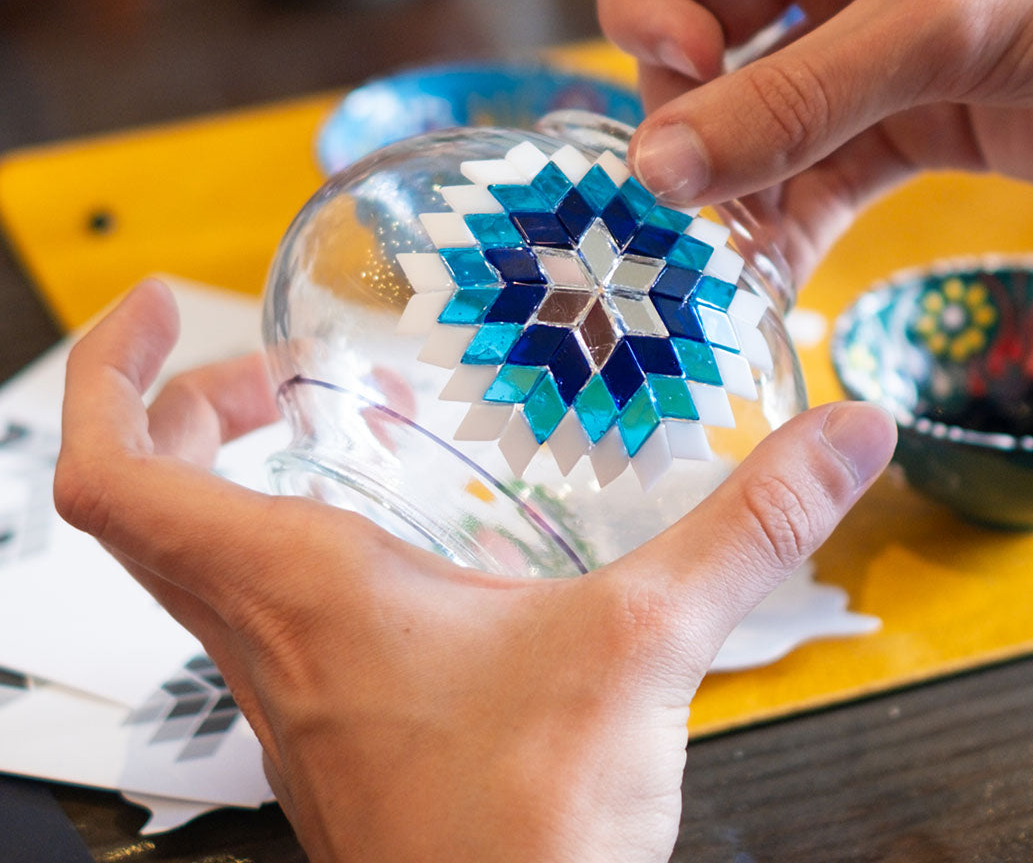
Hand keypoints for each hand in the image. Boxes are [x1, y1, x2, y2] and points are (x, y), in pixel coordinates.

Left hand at [55, 279, 894, 862]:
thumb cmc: (528, 838)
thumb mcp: (647, 650)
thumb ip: (747, 530)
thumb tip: (842, 437)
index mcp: (297, 595)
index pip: (114, 478)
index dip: (111, 373)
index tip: (163, 302)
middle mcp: (265, 640)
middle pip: (142, 507)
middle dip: (176, 409)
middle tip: (258, 363)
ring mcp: (287, 689)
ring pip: (196, 562)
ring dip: (222, 476)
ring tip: (303, 418)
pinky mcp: (330, 723)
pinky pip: (258, 611)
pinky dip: (277, 542)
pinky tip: (384, 537)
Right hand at [596, 0, 1032, 280]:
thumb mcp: (938, 22)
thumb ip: (793, 99)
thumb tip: (659, 166)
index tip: (684, 69)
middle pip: (685, 29)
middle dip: (687, 109)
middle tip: (706, 177)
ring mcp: (858, 43)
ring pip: (743, 113)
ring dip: (730, 179)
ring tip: (738, 240)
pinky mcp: (897, 119)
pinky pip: (805, 173)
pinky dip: (784, 220)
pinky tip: (778, 268)